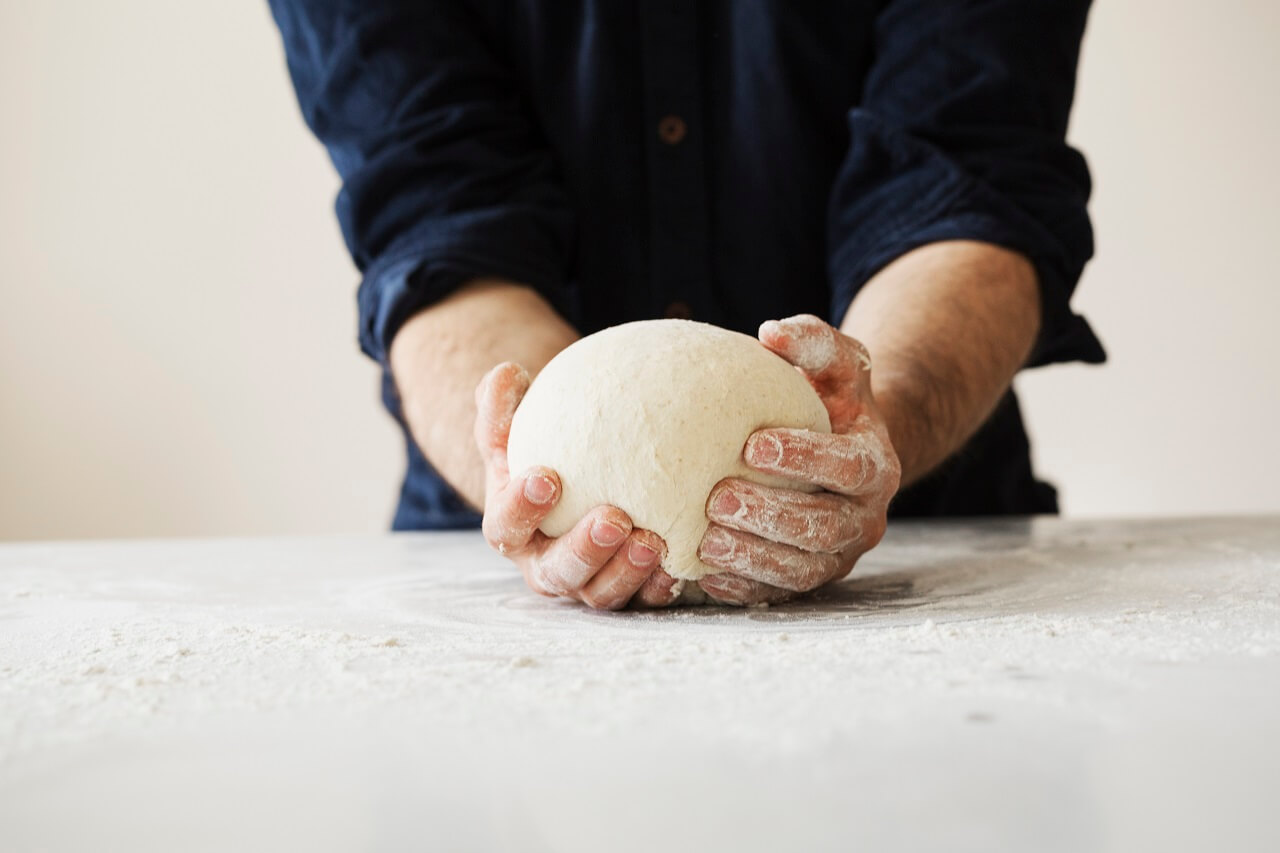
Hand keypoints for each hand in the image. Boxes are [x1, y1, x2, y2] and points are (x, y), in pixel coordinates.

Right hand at [474, 362, 679, 608]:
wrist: (570, 488)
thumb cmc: (540, 452)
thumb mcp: (515, 429)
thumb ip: (502, 404)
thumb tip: (506, 372)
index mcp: (511, 529)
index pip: (506, 526)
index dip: (522, 508)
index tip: (547, 477)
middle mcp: (544, 564)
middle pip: (557, 573)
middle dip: (584, 550)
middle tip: (613, 518)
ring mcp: (585, 583)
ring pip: (600, 593)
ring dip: (626, 571)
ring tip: (654, 540)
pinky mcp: (625, 591)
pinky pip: (643, 598)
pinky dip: (660, 586)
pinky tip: (683, 563)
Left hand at [697, 315, 900, 604]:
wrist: (841, 455)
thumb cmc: (829, 402)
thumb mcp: (834, 365)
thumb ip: (813, 342)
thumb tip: (772, 332)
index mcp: (874, 465)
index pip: (847, 467)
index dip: (803, 458)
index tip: (751, 444)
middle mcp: (864, 518)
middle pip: (823, 527)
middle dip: (770, 516)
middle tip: (716, 497)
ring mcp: (838, 555)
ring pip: (800, 569)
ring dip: (751, 558)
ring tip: (704, 540)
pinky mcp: (810, 579)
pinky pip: (777, 593)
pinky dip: (741, 588)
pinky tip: (702, 575)